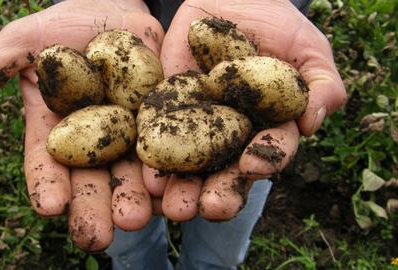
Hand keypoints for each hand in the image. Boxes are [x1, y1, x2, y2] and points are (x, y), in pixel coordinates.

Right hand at [0, 0, 163, 250]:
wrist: (113, 13)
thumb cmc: (63, 29)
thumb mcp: (24, 43)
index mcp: (57, 132)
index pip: (47, 164)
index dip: (47, 184)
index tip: (49, 207)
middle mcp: (93, 143)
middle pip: (92, 180)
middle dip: (94, 208)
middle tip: (99, 237)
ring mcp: (131, 135)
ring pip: (133, 174)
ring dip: (136, 200)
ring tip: (138, 221)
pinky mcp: (165, 123)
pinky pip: (171, 149)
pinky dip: (173, 171)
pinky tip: (175, 192)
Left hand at [143, 0, 346, 220]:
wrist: (233, 1)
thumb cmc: (278, 26)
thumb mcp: (307, 49)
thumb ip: (321, 84)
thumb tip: (313, 122)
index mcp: (266, 128)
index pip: (268, 151)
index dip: (263, 160)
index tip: (251, 165)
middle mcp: (230, 135)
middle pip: (226, 170)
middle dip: (219, 191)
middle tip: (208, 208)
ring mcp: (196, 124)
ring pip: (189, 164)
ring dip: (181, 187)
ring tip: (173, 207)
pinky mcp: (165, 108)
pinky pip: (156, 133)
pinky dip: (151, 155)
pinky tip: (145, 174)